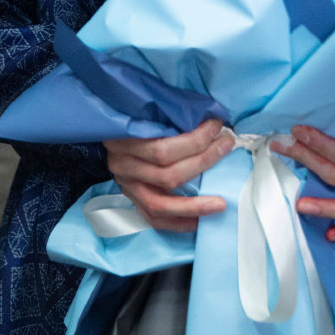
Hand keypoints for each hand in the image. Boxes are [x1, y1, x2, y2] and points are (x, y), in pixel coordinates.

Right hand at [102, 117, 234, 231]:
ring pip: (160, 204)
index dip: (194, 141)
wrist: (109, 130)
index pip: (162, 149)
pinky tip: (200, 221)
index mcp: (123, 140)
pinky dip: (179, 223)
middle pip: (166, 175)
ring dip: (194, 206)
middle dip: (202, 162)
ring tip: (220, 203)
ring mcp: (126, 186)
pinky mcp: (132, 200)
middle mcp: (122, 166)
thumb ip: (172, 117)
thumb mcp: (146, 111)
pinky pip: (155, 220)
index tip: (217, 127)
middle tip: (225, 148)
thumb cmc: (136, 117)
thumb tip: (211, 121)